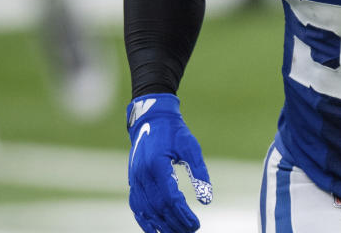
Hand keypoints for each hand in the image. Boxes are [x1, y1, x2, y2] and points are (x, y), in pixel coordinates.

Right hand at [127, 94, 211, 232]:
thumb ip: (199, 172)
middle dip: (175, 223)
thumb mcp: (191, 148)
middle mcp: (143, 175)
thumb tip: (207, 200)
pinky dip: (145, 220)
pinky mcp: (133, 181)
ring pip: (146, 211)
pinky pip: (136, 206)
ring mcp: (135, 179)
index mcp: (157, 165)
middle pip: (159, 208)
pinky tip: (155, 230)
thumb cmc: (175, 132)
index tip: (196, 223)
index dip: (183, 214)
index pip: (170, 198)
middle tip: (191, 231)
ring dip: (161, 226)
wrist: (152, 119)